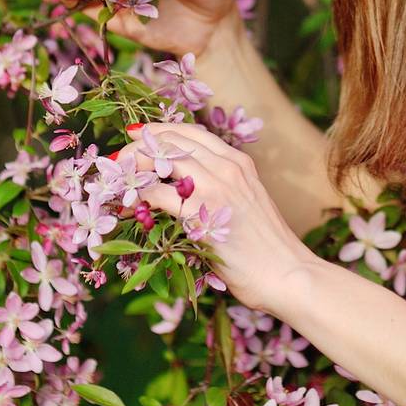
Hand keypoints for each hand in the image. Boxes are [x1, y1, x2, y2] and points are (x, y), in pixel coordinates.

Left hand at [122, 121, 318, 315]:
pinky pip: (159, 194)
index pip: (191, 133)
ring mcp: (217, 187)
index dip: (160, 132)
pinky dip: (138, 197)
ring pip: (162, 159)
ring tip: (117, 180)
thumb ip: (222, 190)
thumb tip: (186, 191)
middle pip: (172, 140)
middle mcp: (228, 167)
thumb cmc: (267, 249)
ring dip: (134, 167)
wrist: (288, 274)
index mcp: (239, 163)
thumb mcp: (247, 204)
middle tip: (118, 158)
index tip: (137, 137)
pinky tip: (130, 206)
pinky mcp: (203, 213)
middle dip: (139, 145)